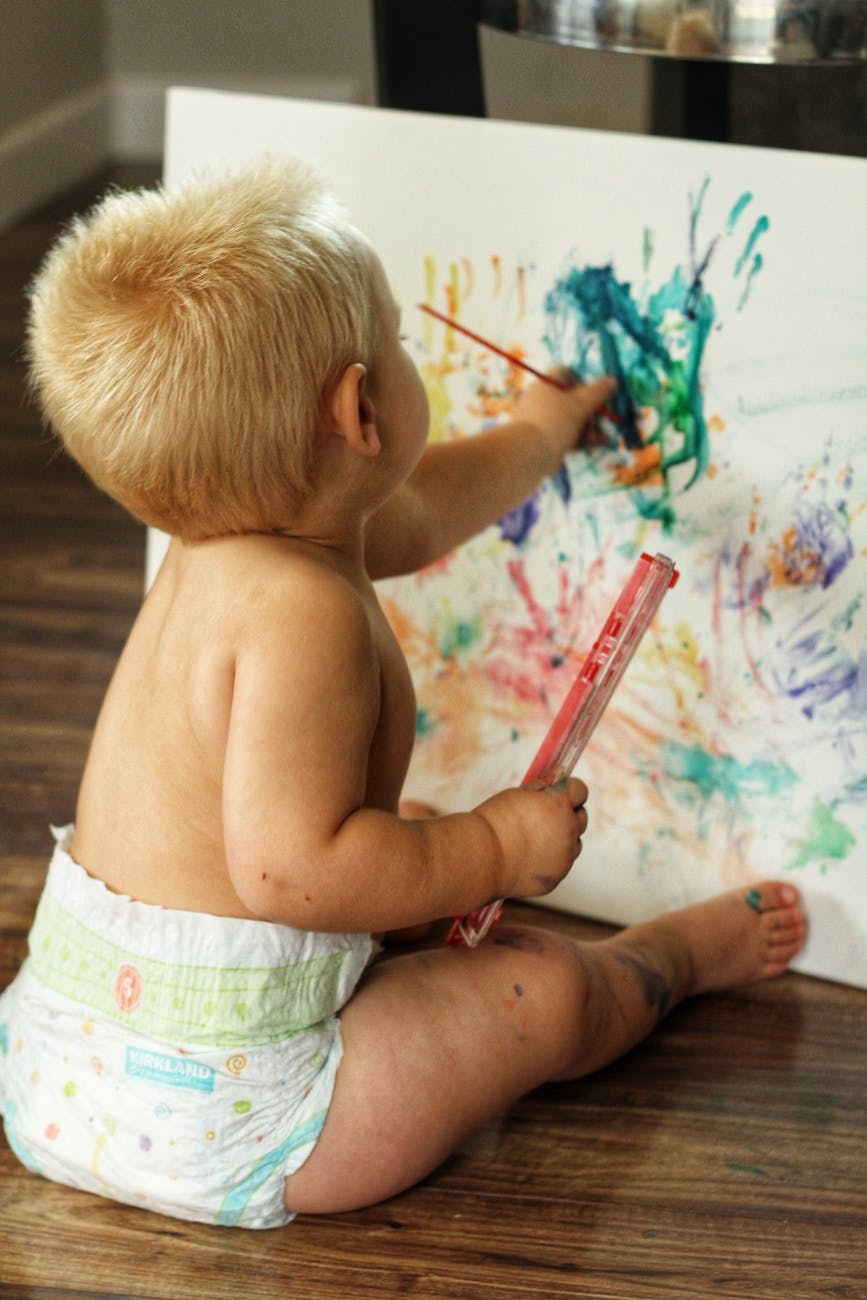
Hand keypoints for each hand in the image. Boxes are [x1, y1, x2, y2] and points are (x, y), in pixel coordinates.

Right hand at [474, 776, 588, 900]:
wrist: (481, 857)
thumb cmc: (495, 822)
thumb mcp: (517, 794)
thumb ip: (542, 786)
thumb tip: (556, 777)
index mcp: (560, 805)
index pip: (580, 790)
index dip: (568, 789)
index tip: (556, 791)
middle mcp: (568, 831)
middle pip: (581, 818)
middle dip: (568, 814)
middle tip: (544, 815)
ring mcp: (564, 857)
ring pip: (574, 844)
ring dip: (563, 839)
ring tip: (535, 839)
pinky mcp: (556, 876)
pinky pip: (560, 864)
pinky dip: (551, 860)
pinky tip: (528, 857)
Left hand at [513, 373, 616, 466]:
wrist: (527, 454)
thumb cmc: (554, 422)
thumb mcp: (580, 405)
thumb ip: (598, 392)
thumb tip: (613, 380)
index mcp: (545, 384)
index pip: (566, 374)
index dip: (584, 382)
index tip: (595, 395)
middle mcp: (540, 399)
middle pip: (571, 399)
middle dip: (591, 412)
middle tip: (602, 422)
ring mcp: (540, 420)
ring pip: (569, 419)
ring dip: (588, 427)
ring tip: (600, 437)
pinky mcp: (542, 439)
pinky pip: (564, 434)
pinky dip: (580, 438)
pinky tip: (597, 443)